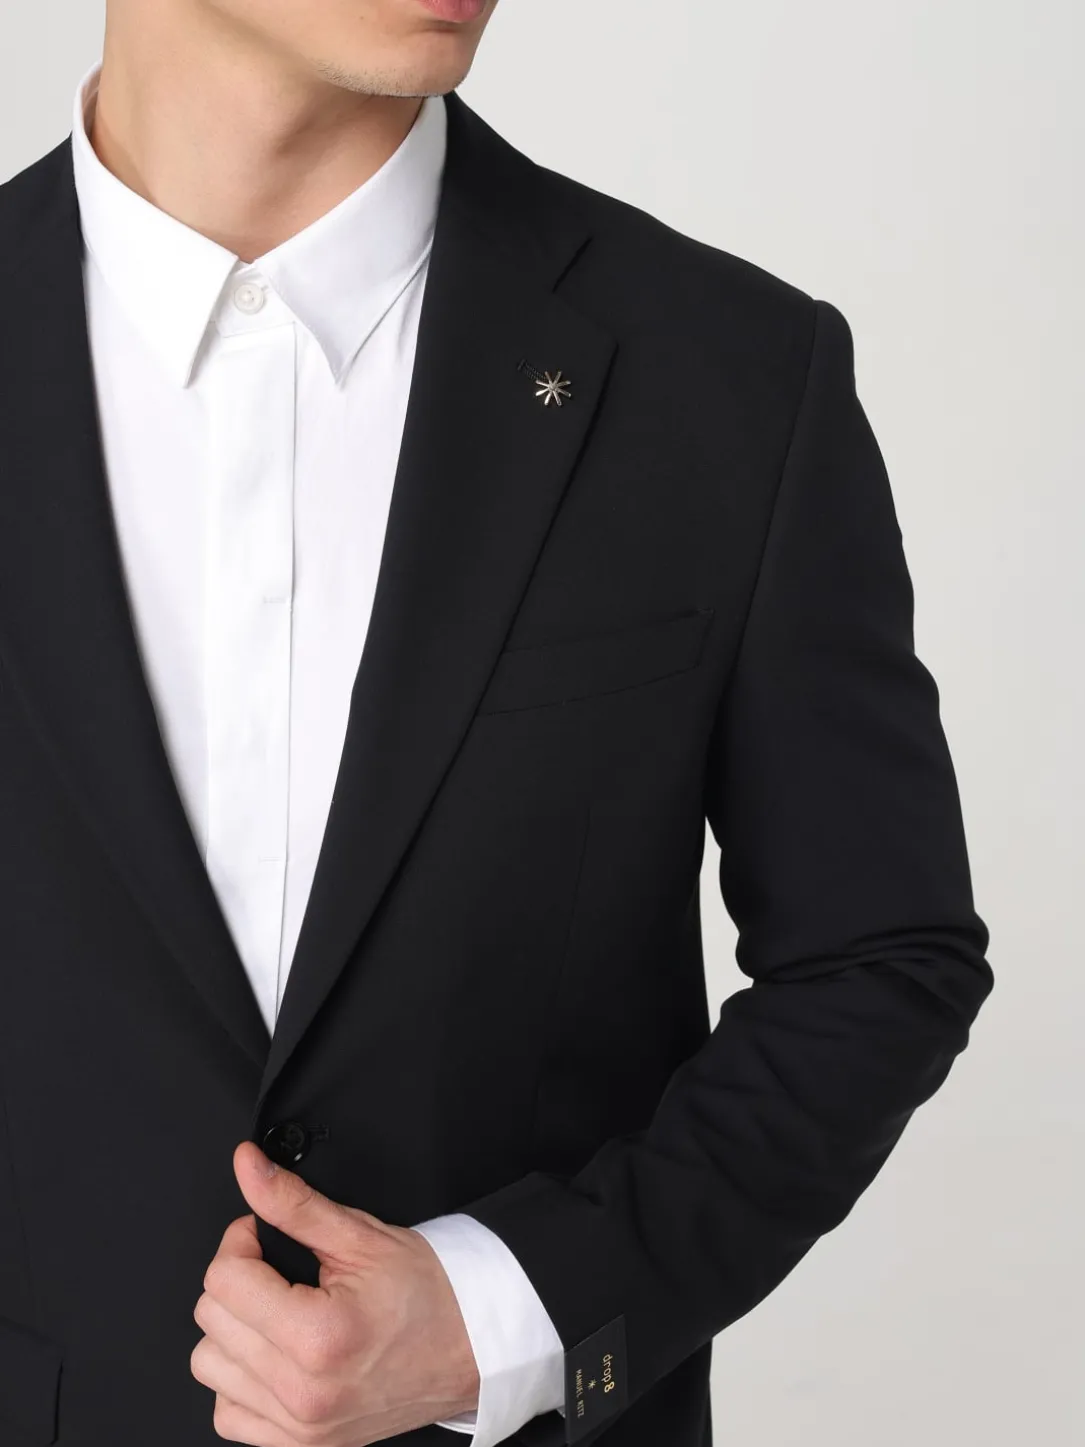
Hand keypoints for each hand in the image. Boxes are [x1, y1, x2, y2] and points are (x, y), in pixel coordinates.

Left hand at [191, 1141, 480, 1444]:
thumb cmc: (429, 1293)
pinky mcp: (298, 1445)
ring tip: (278, 1309)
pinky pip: (227, 1412)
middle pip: (211, 1318)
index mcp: (318, 1337)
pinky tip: (274, 1353)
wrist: (473, 1346)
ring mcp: (298, 1427)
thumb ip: (293, 1202)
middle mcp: (303, 1391)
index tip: (263, 1233)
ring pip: (208, 1364)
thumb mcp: (361, 1235)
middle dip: (239, 1277)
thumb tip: (247, 1166)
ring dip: (234, 1329)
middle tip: (278, 1266)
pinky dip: (240, 1379)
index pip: (224, 1278)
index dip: (241, 1239)